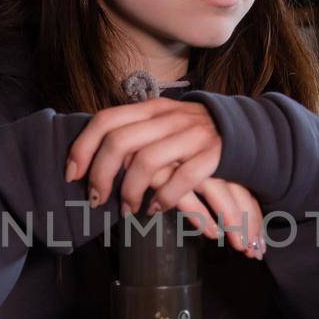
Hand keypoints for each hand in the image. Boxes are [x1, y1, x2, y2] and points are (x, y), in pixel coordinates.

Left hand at [65, 99, 263, 258]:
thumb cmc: (194, 133)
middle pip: (120, 142)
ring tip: (128, 210)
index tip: (72, 174)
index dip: (83, 147)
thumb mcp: (162, 122)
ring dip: (131, 192)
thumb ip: (134, 131)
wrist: (246, 131)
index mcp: (151, 108)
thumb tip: (92, 154)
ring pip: (147, 162)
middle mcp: (169, 117)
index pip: (106, 119)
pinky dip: (164, 198)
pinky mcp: (213, 155)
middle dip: (101, 176)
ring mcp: (191, 135)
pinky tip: (155, 209)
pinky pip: (183, 178)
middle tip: (97, 199)